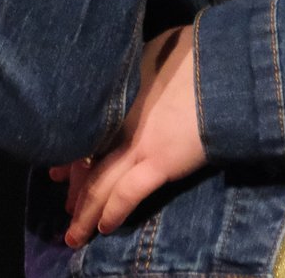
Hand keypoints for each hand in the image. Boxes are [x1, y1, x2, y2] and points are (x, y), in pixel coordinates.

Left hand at [49, 25, 204, 245]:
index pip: (82, 133)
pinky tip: (105, 228)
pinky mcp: (159, 161)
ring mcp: (135, 142)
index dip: (70, 157)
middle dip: (75, 190)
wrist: (224, 68)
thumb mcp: (152, 49)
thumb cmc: (195, 53)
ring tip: (74, 235)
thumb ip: (136, 66)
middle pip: (84, 162)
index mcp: (114, 95)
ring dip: (84, 213)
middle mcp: (116, 121)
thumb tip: (134, 70)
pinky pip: (127, 193)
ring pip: (98, 184)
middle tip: (66, 208)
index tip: (60, 171)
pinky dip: (113, 212)